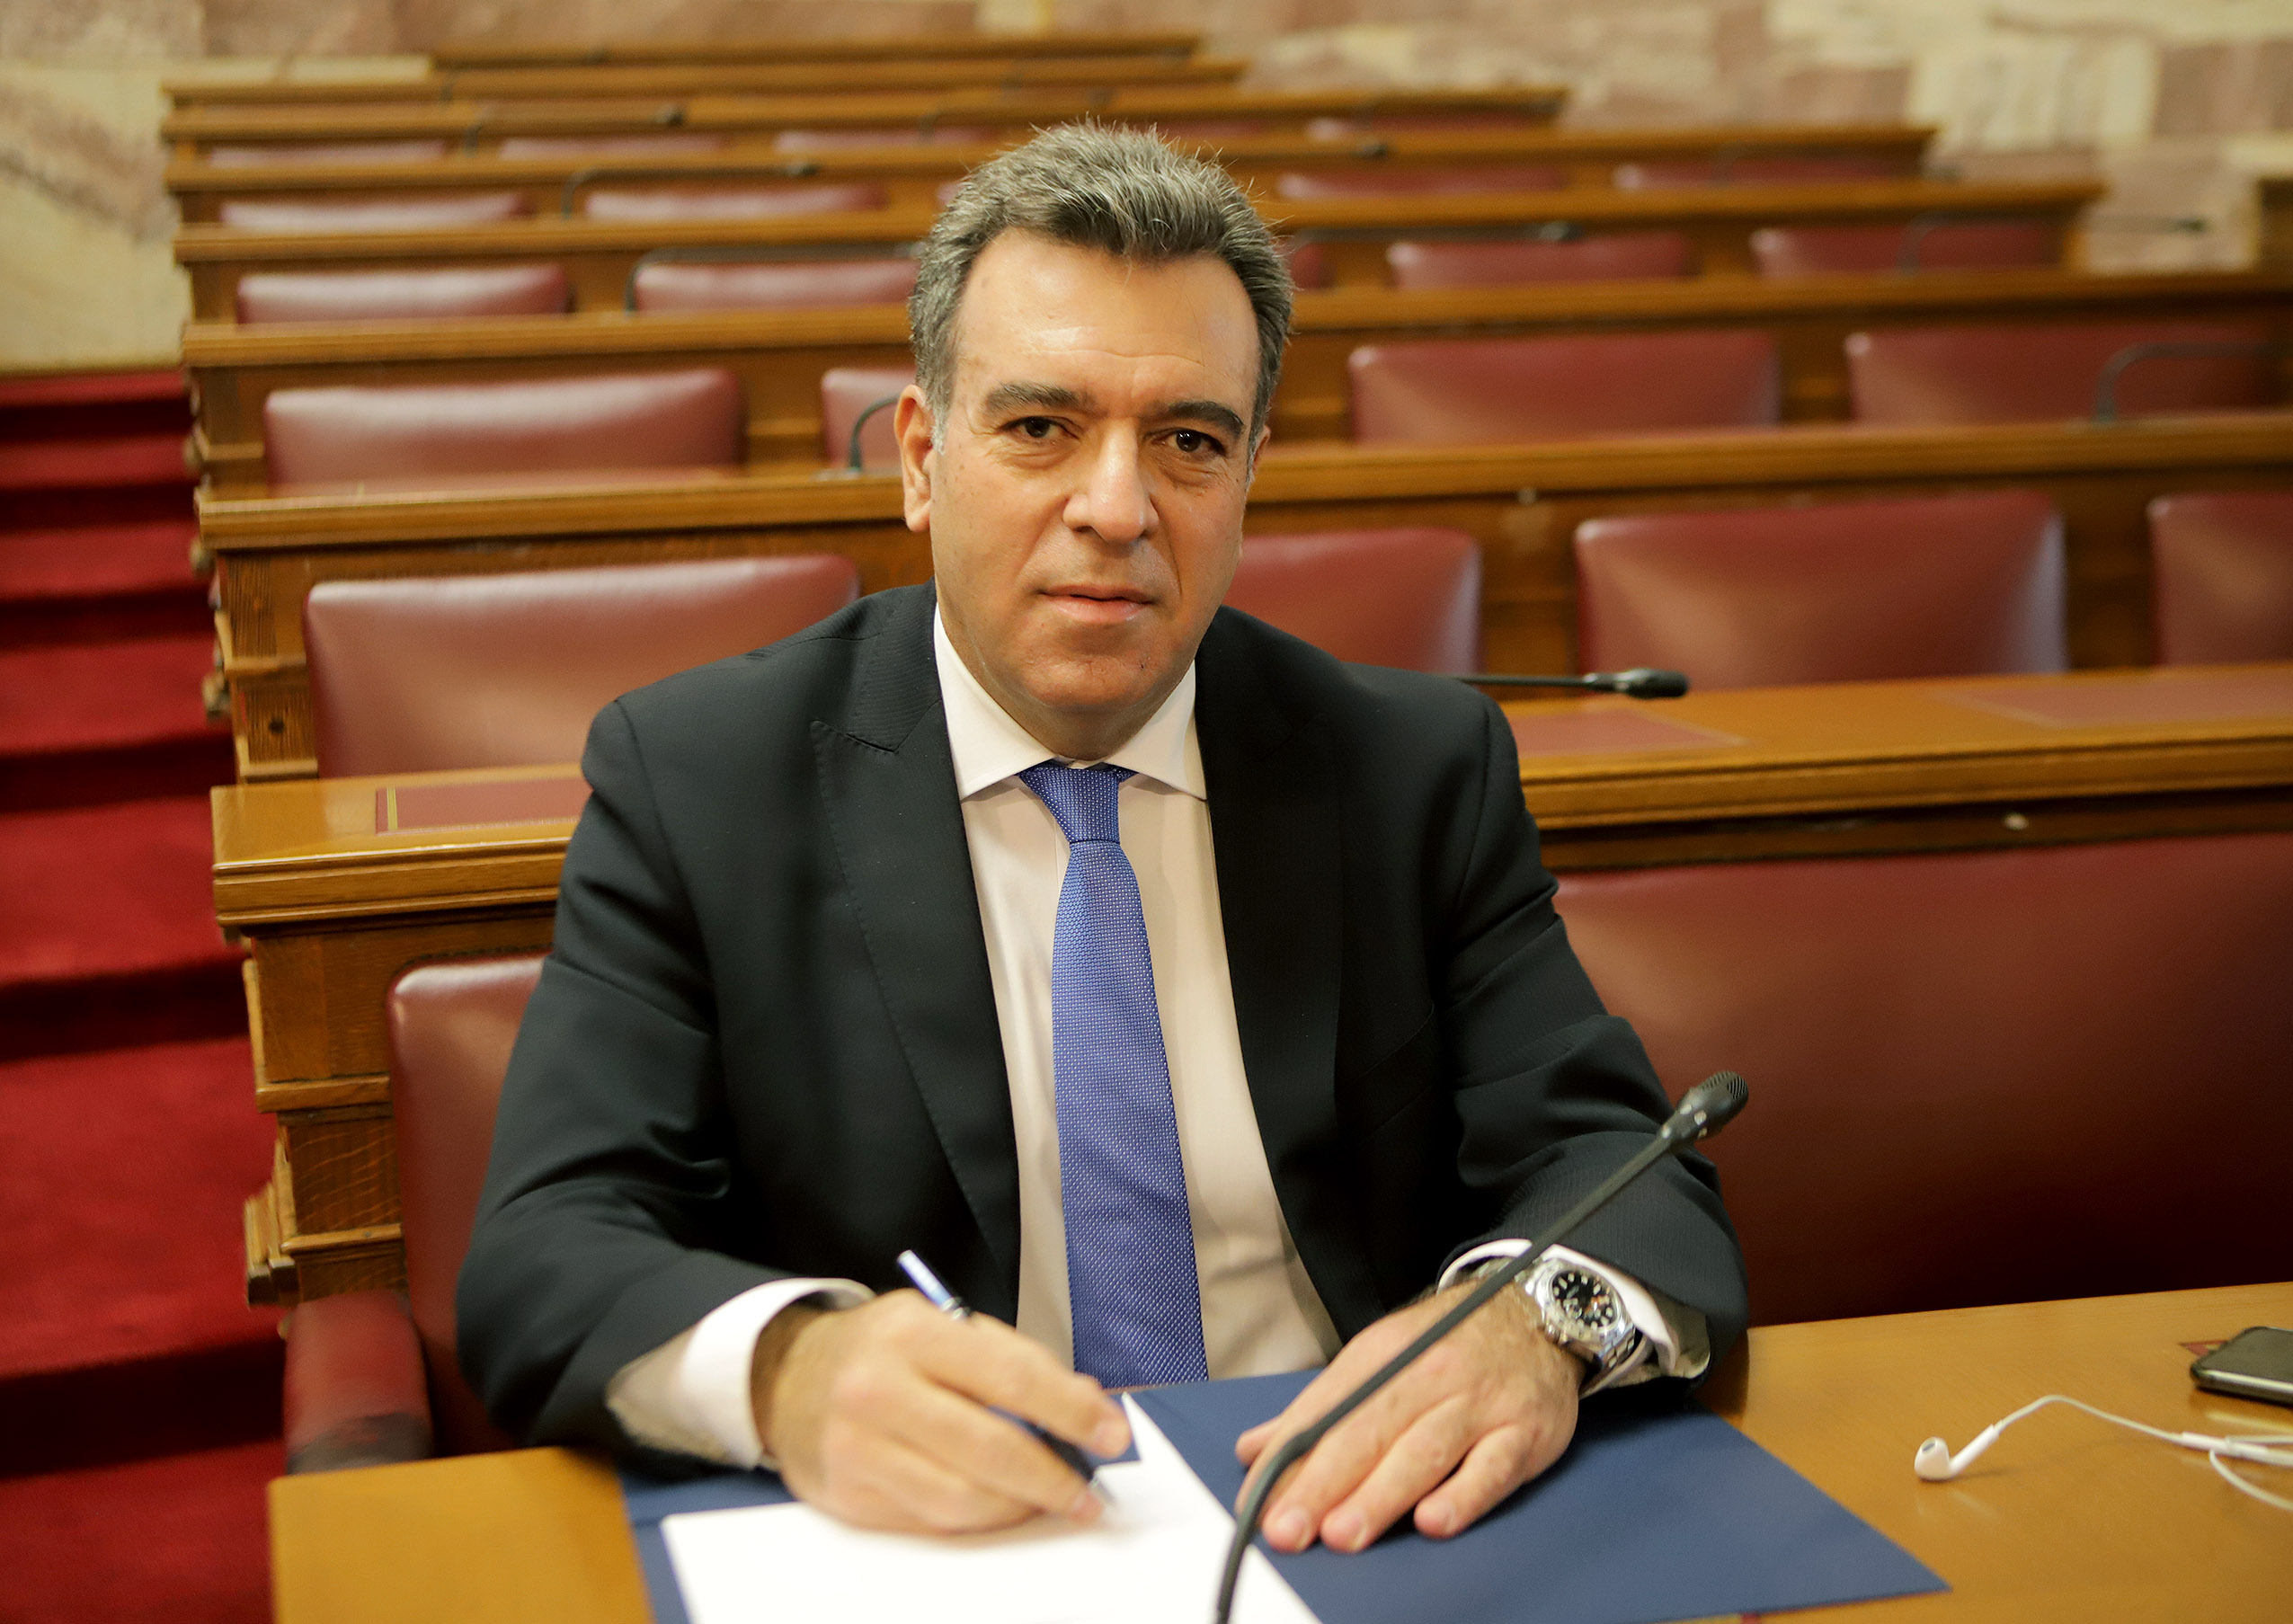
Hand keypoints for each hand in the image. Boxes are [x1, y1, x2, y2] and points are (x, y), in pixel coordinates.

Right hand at [753, 1292, 1130, 1534]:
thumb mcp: (942, 1324)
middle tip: (1087, 1489)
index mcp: (912, 1332)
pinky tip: (997, 1506)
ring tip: (1048, 1500)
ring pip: (961, 1499)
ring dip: (1018, 1507)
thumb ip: (1014, 1358)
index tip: (1109, 1432)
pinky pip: (929, 1522)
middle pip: (989, 1448)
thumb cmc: (882, 1349)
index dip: (1070, 1410)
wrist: (787, 1376)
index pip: (1011, 1376)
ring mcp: (857, 1447)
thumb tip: (1084, 1404)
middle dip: (1053, 1475)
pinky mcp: (848, 1495)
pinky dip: (975, 1520)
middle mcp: (878, 1389)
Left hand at [1235, 1280, 1579, 1552]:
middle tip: (1290, 1527)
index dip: (1290, 1458)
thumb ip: (1319, 1409)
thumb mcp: (1379, 1359)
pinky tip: (1434, 1520)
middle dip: (1324, 1484)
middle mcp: (1429, 1374)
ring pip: (1424, 1451)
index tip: (1259, 1503)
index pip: (1327, 1410)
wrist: (1536, 1313)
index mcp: (1383, 1354)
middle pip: (1368, 1433)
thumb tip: (1255, 1450)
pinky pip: (1493, 1467)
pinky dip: (1464, 1495)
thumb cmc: (1449, 1345)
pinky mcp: (1523, 1432)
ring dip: (1382, 1495)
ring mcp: (1478, 1404)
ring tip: (1344, 1532)